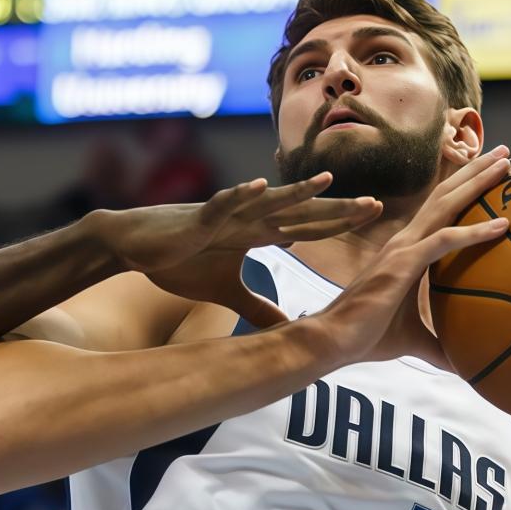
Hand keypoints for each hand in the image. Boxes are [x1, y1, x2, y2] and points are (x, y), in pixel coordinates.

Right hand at [89, 175, 382, 328]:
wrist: (135, 244)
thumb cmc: (179, 262)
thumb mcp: (225, 293)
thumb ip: (257, 307)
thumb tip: (286, 329)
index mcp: (258, 234)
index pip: (308, 228)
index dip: (339, 224)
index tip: (375, 219)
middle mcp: (249, 220)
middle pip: (301, 213)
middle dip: (336, 210)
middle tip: (375, 204)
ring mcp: (226, 215)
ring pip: (268, 201)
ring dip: (297, 192)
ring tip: (328, 180)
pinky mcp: (199, 217)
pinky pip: (223, 204)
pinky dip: (240, 195)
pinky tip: (260, 185)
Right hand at [312, 146, 510, 364]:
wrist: (333, 341)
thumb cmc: (368, 337)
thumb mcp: (416, 341)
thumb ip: (441, 347)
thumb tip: (466, 369)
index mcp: (406, 250)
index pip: (440, 211)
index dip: (464, 190)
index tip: (491, 174)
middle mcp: (405, 241)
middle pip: (445, 196)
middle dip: (475, 171)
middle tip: (507, 153)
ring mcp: (403, 249)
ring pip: (446, 205)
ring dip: (477, 182)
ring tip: (506, 164)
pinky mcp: (404, 264)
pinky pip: (445, 240)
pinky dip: (475, 231)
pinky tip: (503, 225)